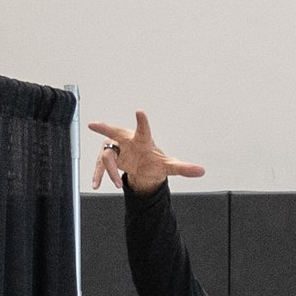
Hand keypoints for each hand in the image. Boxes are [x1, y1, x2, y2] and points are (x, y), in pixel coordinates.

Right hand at [88, 111, 205, 193]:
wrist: (143, 166)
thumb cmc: (154, 160)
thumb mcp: (169, 166)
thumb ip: (184, 168)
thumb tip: (201, 171)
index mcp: (143, 140)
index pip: (144, 130)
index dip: (142, 122)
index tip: (140, 112)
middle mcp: (127, 140)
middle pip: (114, 133)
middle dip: (104, 128)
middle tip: (94, 125)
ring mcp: (116, 148)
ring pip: (108, 157)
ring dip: (112, 172)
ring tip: (119, 183)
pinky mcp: (108, 158)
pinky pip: (100, 166)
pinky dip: (98, 175)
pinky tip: (95, 184)